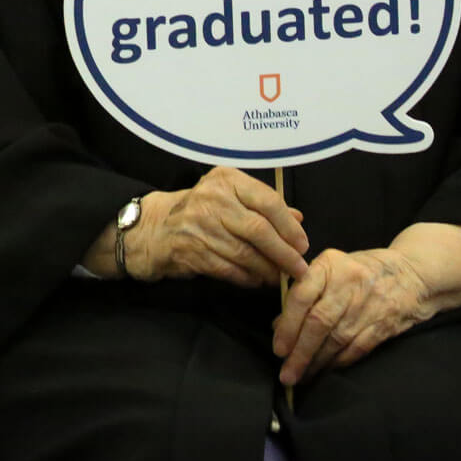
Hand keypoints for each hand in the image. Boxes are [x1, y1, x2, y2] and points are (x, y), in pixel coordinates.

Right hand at [134, 166, 308, 287]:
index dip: (289, 226)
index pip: (267, 201)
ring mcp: (199, 225)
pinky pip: (229, 269)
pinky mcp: (191, 251)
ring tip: (279, 277)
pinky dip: (248, 278)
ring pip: (245, 253)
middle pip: (258, 229)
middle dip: (283, 253)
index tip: (303, 245)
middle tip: (299, 268)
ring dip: (267, 270)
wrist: (157, 228)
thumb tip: (299, 219)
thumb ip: (263, 205)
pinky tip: (257, 280)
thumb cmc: (202, 210)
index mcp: (226, 180)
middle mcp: (212, 199)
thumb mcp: (230, 197)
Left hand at [271, 248, 431, 384]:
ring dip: (317, 363)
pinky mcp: (384, 324)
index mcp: (329, 265)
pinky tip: (326, 371)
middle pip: (319, 323)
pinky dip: (339, 363)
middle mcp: (348, 283)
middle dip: (300, 353)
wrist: (412, 273)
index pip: (302, 296)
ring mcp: (369, 304)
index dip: (288, 325)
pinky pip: (357, 348)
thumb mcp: (330, 269)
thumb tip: (278, 326)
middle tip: (287, 374)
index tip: (278, 349)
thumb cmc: (360, 271)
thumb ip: (305, 293)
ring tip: (301, 377)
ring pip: (337, 340)